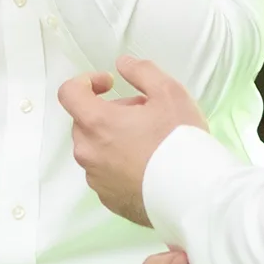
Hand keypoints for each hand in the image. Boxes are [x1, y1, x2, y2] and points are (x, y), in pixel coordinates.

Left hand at [55, 54, 207, 226]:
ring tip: (149, 142)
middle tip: (143, 114)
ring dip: (113, 139)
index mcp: (96, 123)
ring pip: (95, 149)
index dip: (87, 82)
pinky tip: (147, 166)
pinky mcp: (108, 199)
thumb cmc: (180, 141)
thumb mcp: (169, 93)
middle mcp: (88, 152)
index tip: (110, 84)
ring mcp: (96, 179)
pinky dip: (119, 165)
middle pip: (85, 122)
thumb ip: (142, 71)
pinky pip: (105, 174)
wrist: (194, 194)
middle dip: (109, 112)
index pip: (69, 93)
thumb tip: (123, 64)